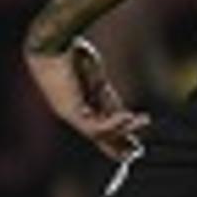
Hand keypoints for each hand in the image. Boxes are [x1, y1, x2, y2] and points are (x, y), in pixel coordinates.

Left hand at [25, 37, 147, 162]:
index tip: (135, 144)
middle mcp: (73, 113)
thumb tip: (125, 116)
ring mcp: (70, 114)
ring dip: (123, 130)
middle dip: (118, 145)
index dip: (117, 134)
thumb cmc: (71, 56)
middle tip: (137, 152)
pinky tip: (128, 116)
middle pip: (98, 136)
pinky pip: (94, 126)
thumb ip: (107, 99)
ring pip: (99, 133)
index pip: (99, 126)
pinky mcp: (69, 111)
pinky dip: (113, 124)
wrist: (52, 44)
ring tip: (144, 120)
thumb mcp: (96, 80)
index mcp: (79, 105)